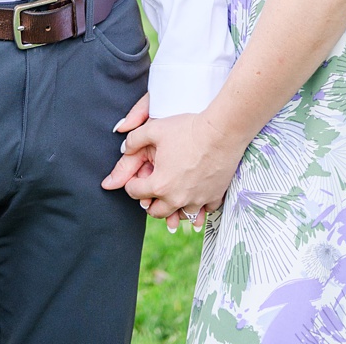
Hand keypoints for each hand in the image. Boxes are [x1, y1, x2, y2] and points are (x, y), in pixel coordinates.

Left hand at [109, 110, 242, 227]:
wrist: (222, 133)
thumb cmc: (187, 129)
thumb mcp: (153, 130)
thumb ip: (133, 141)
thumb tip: (124, 149)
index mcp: (159, 184)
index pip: (135, 193)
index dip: (131, 183)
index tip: (135, 177)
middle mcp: (178, 198)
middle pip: (156, 212)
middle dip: (149, 201)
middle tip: (150, 188)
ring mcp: (198, 201)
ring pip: (180, 216)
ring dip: (173, 208)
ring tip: (171, 195)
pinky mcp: (215, 198)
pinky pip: (203, 211)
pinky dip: (197, 205)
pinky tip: (194, 194)